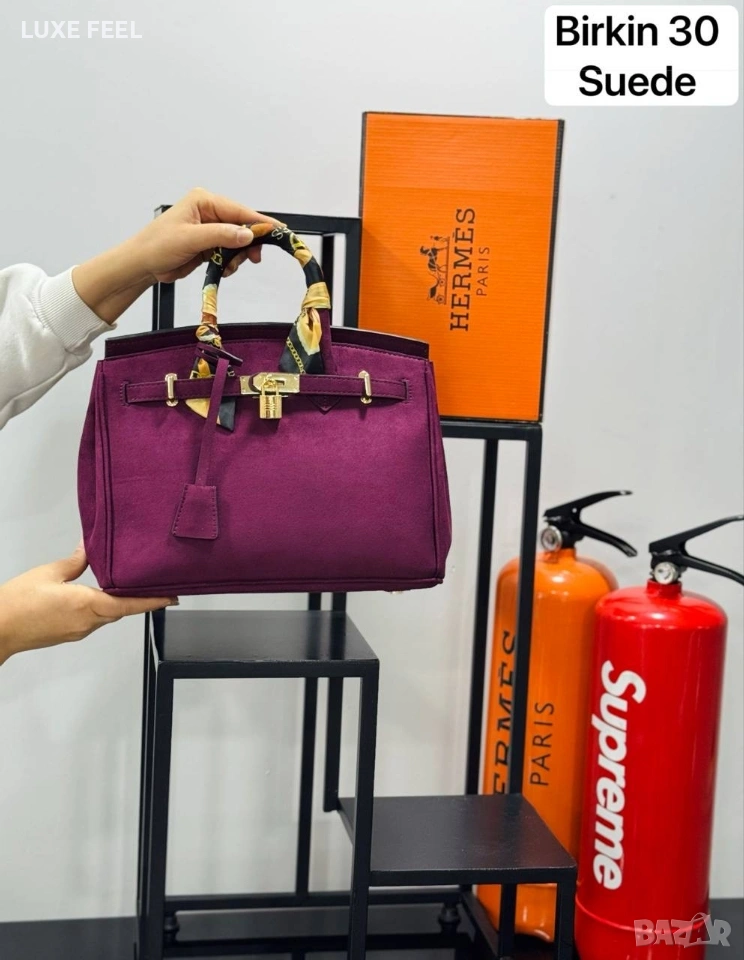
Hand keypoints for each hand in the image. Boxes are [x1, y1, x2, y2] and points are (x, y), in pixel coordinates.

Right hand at [0, 543, 175, 664]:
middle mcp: (87, 623)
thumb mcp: (48, 573)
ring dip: (119, 602)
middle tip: (154, 584)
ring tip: (130, 585)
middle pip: (121, 610)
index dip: (153, 601)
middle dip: (138, 598)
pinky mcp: (69, 633)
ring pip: (108, 615)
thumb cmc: (16, 604)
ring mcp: (78, 631)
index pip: (129, 605)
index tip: (172, 597)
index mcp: (86, 606)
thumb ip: (75, 561)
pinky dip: (103, 607)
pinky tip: (100, 594)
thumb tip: (89, 547)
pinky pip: (94, 619)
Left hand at [72, 188, 279, 323]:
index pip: (239, 211)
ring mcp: (210, 229)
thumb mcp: (191, 239)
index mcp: (204, 201)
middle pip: (242, 226)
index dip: (259, 223)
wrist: (142, 264)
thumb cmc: (158, 245)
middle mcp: (209, 212)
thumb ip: (221, 236)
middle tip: (254, 259)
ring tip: (229, 267)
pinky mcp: (208, 245)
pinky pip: (229, 252)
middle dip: (248, 243)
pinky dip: (230, 262)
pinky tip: (223, 269)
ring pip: (237, 241)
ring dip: (238, 256)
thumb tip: (247, 235)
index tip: (278, 232)